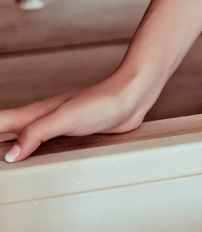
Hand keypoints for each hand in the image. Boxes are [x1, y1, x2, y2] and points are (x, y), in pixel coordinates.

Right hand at [0, 68, 157, 162]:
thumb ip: (37, 133)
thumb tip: (11, 156)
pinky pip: (43, 146)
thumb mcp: (65, 117)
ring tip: (4, 160)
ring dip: (9, 147)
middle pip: (6, 131)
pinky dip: (31, 153)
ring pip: (23, 139)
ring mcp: (55, 127)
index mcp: (34, 115)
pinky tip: (32, 160)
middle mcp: (41, 121)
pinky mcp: (70, 135)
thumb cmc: (103, 101)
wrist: (133, 96)